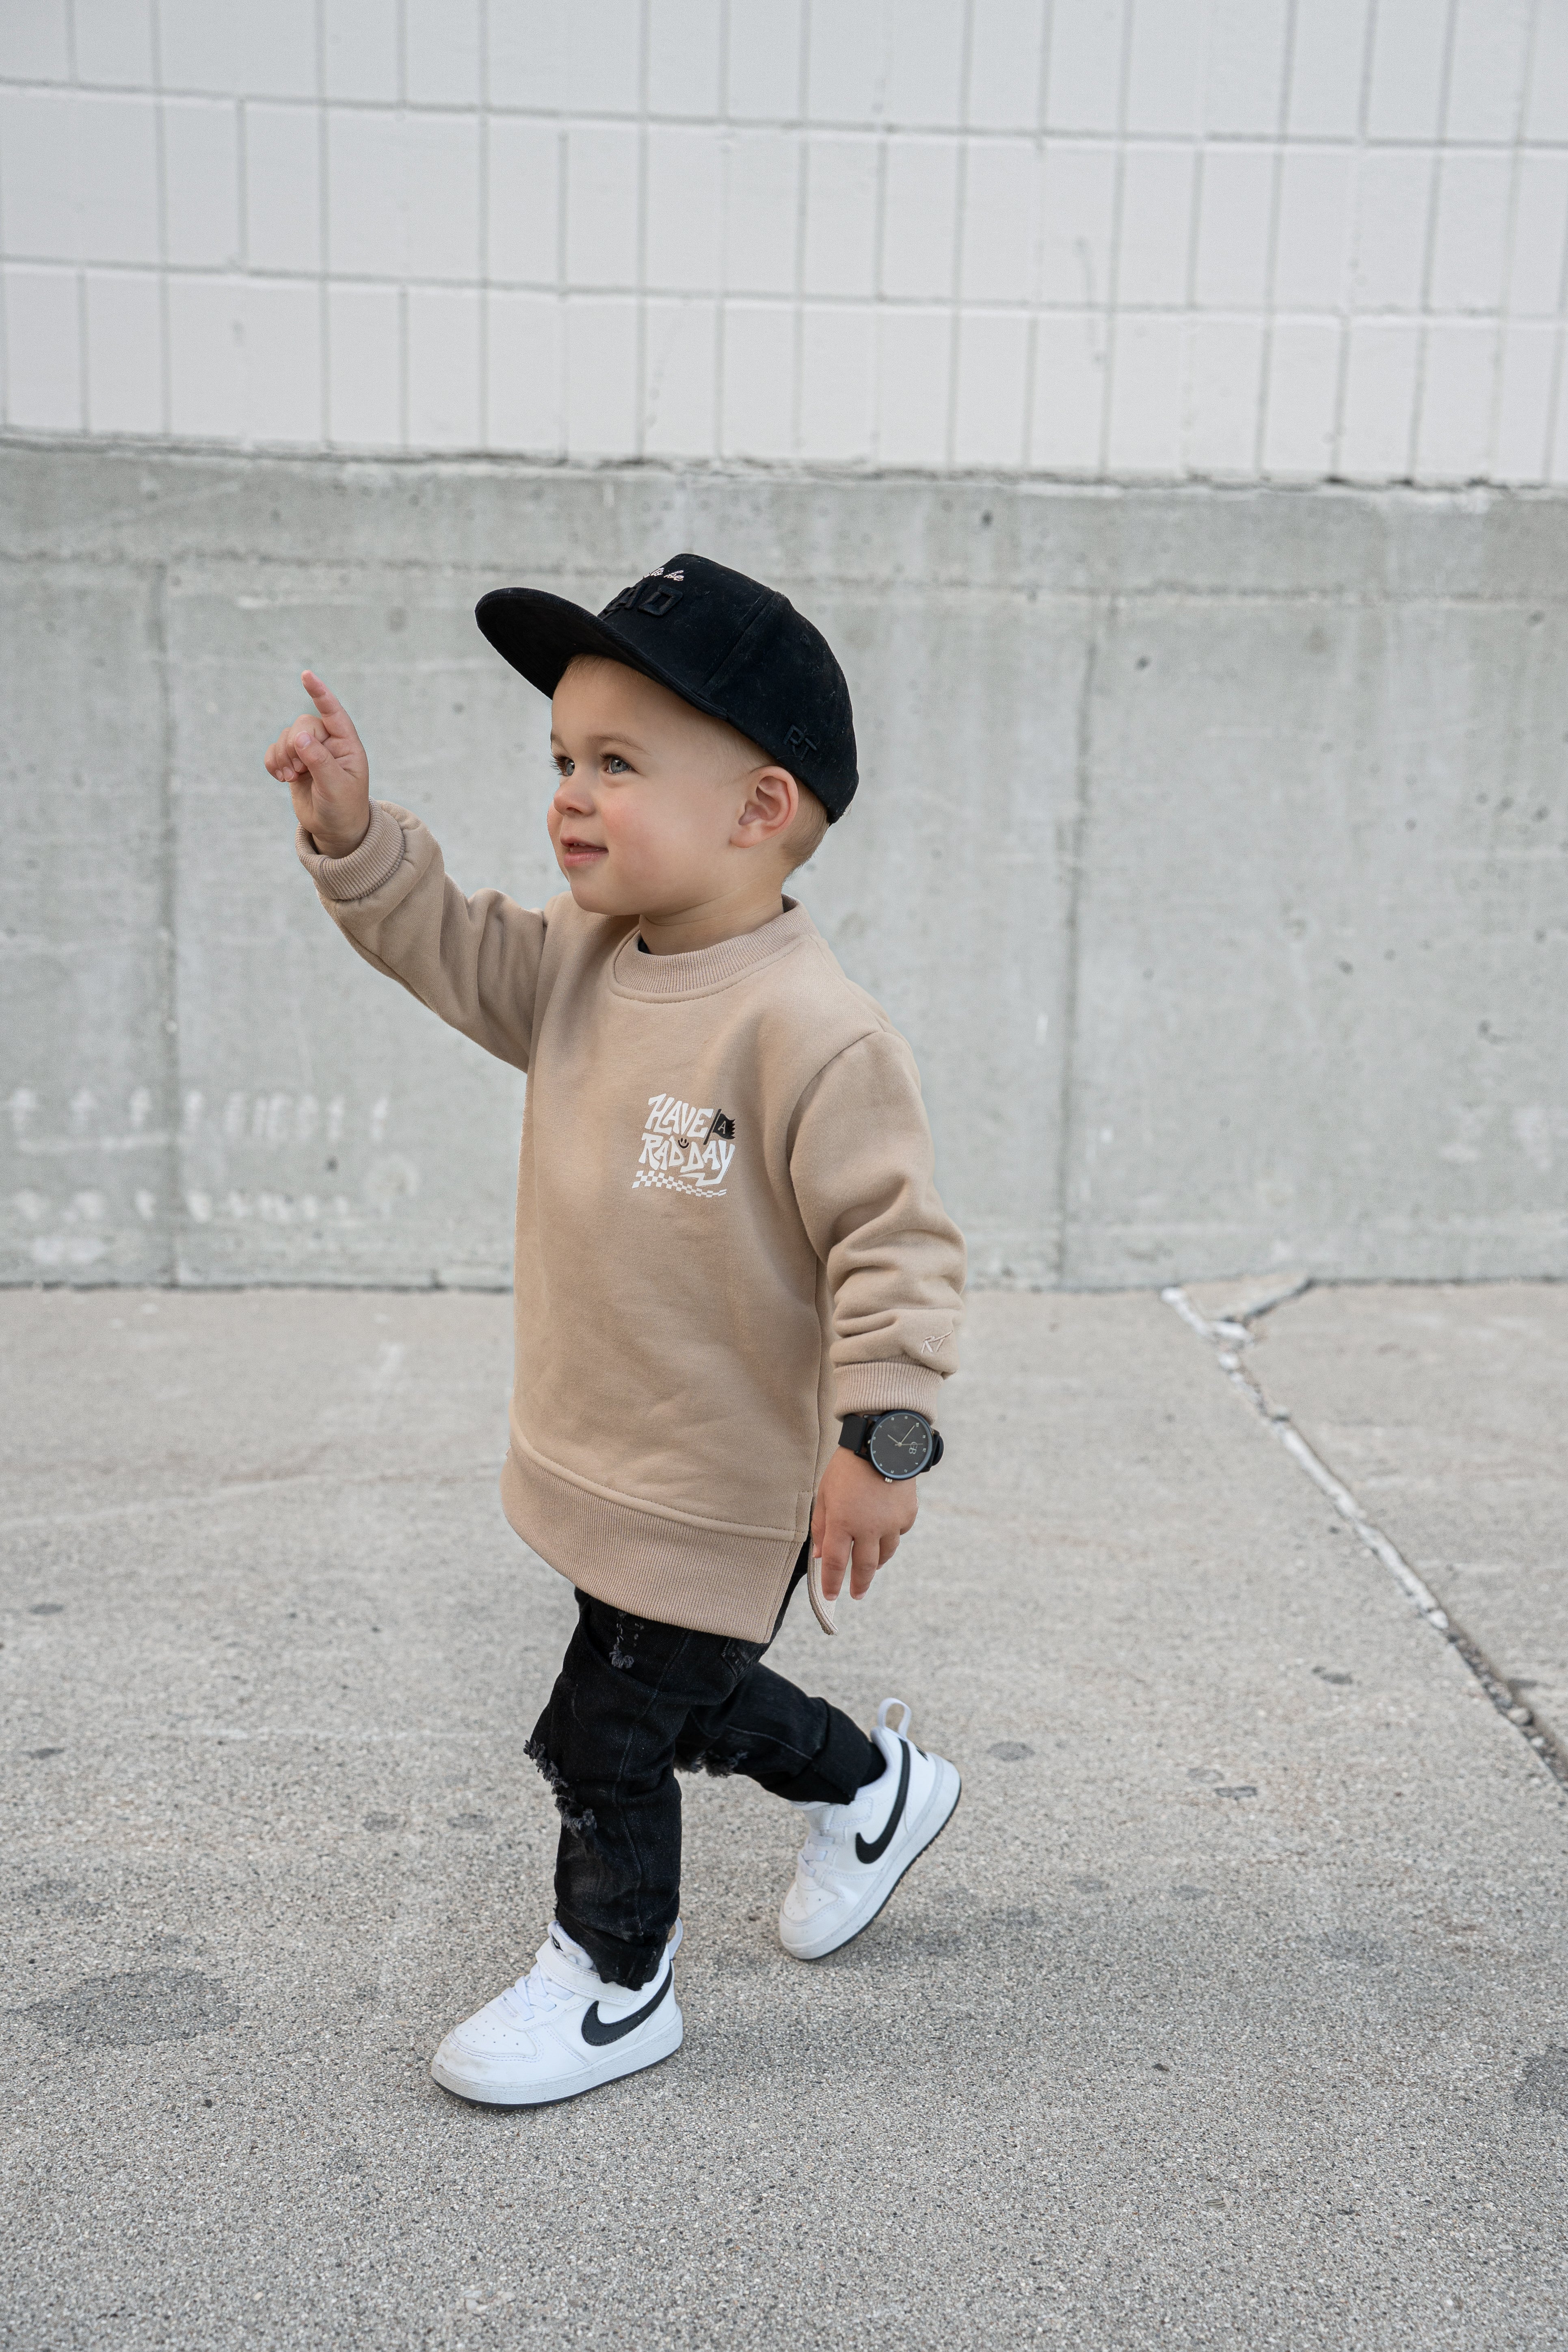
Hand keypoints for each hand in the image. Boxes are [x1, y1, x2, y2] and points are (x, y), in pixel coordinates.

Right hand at [263, 671, 371, 858]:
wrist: (334, 830)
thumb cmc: (343, 808)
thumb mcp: (336, 787)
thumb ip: (319, 761)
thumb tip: (299, 737)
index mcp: (346, 744)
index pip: (333, 712)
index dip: (319, 693)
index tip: (306, 675)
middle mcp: (328, 743)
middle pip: (303, 724)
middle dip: (295, 745)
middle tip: (299, 770)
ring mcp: (310, 752)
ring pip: (287, 736)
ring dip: (283, 755)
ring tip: (292, 776)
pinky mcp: (293, 762)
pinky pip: (274, 750)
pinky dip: (272, 762)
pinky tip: (281, 778)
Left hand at [812, 1447, 917, 1603]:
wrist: (882, 1442)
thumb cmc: (847, 1467)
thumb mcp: (825, 1493)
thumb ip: (821, 1526)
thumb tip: (820, 1554)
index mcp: (843, 1522)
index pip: (835, 1563)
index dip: (831, 1583)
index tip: (830, 1596)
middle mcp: (868, 1527)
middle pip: (864, 1567)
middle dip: (859, 1585)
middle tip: (856, 1595)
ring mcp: (891, 1523)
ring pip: (885, 1554)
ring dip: (876, 1564)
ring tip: (871, 1568)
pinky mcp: (907, 1515)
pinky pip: (898, 1534)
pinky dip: (890, 1537)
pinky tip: (885, 1533)